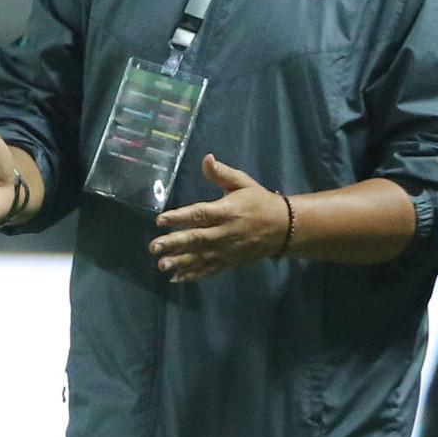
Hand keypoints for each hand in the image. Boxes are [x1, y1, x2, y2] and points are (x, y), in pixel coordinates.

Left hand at [152, 154, 286, 283]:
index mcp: (227, 211)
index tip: (160, 220)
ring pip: (201, 257)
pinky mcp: (230, 262)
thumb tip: (207, 158)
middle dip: (174, 243)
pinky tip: (176, 278)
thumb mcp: (243, 183)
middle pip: (197, 238)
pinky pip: (210, 270)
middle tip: (153, 246)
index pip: (200, 214)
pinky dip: (193, 275)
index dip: (179, 217)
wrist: (284, 227)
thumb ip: (222, 173)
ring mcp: (227, 250)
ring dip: (180, 262)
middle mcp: (225, 232)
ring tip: (161, 265)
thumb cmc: (259, 201)